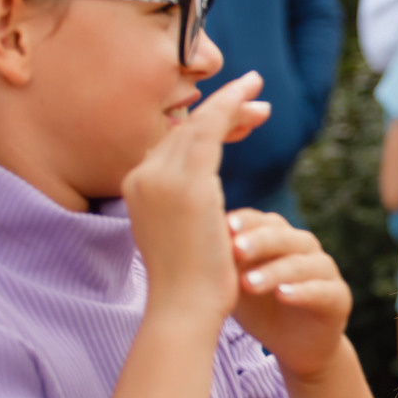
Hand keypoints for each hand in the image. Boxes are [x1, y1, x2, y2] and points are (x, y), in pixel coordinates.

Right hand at [122, 73, 269, 328]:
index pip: (172, 144)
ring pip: (197, 123)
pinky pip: (210, 130)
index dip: (205, 127)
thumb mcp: (185, 235)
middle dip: (222, 110)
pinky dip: (230, 109)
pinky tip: (252, 99)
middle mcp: (141, 176)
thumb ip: (188, 209)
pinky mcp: (186, 182)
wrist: (185, 308)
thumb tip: (205, 203)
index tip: (237, 120)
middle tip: (257, 98)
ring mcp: (159, 177)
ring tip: (259, 90)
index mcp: (138, 188)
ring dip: (229, 103)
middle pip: (183, 128)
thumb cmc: (192, 284)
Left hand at [227, 210, 355, 379]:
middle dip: (258, 242)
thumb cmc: (261, 309)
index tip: (221, 227)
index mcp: (279, 237)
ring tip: (249, 284)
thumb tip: (184, 236)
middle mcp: (305, 247)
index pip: (262, 221)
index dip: (244, 222)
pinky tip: (283, 295)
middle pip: (283, 236)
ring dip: (275, 271)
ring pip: (302, 263)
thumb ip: (222, 262)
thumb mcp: (235, 284)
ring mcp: (325, 271)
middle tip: (235, 250)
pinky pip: (322, 290)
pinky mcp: (339, 297)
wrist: (295, 347)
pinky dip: (302, 291)